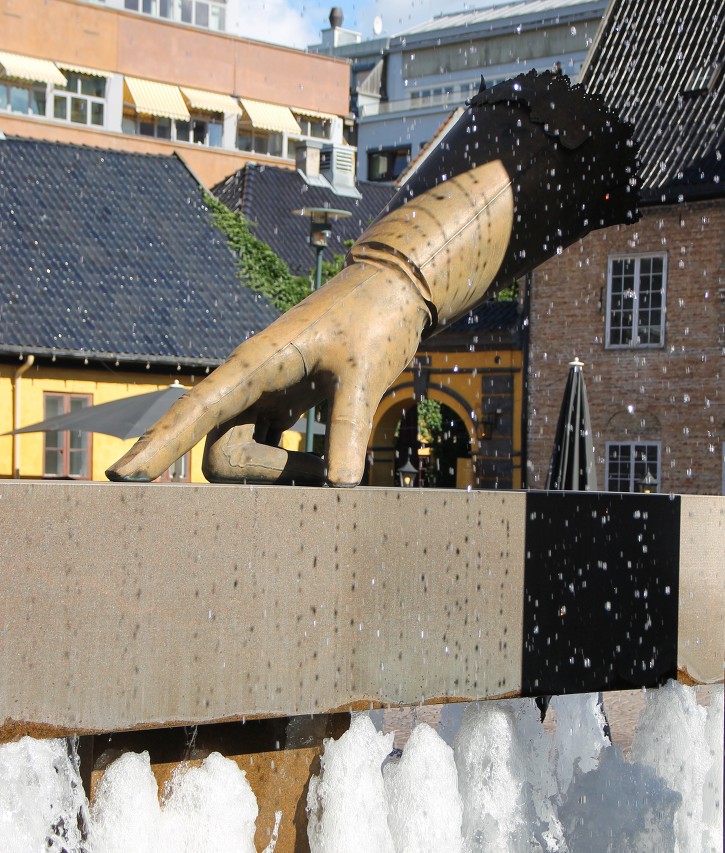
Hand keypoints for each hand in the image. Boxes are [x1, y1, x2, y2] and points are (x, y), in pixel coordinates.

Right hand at [106, 262, 430, 486]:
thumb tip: (340, 488)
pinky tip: (324, 466)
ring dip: (281, 474)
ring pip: (241, 455)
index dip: (159, 444)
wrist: (390, 290)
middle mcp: (248, 382)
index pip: (195, 409)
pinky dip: (289, 467)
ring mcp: (262, 395)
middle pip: (221, 454)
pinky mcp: (280, 403)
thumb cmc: (374, 320)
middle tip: (328, 474)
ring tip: (334, 466)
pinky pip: (264, 449)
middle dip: (265, 477)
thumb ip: (348, 427)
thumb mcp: (366, 373)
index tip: (123, 475)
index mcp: (255, 364)